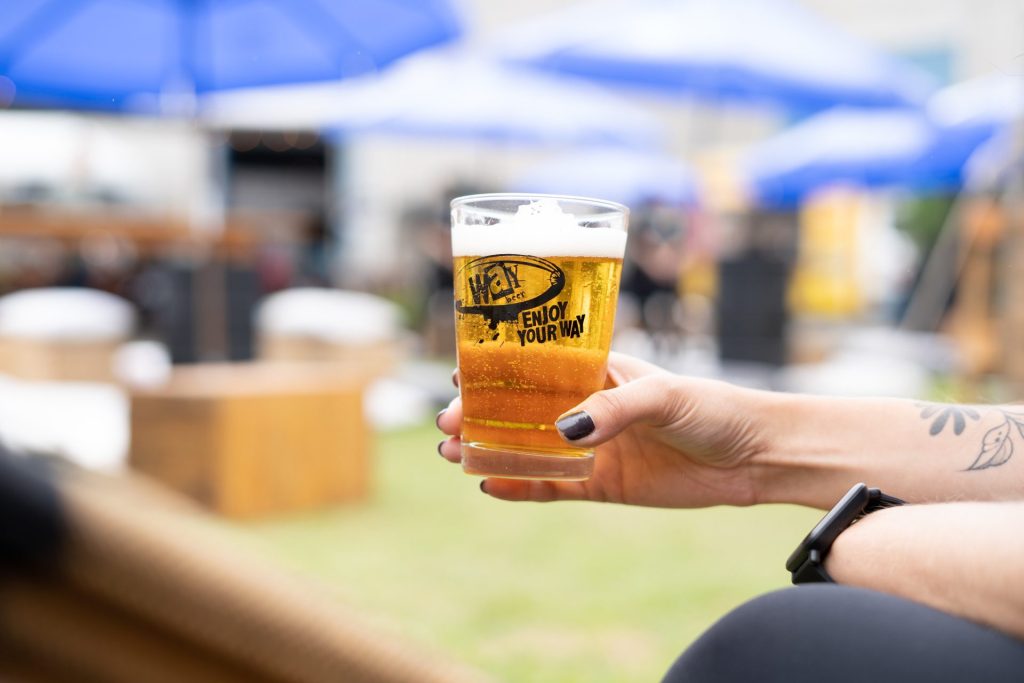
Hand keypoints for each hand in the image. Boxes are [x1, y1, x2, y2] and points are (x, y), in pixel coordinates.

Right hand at [437, 352, 772, 507]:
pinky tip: (489, 486)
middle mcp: (587, 406)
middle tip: (446, 424)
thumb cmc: (713, 407)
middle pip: (521, 410)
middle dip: (481, 415)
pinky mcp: (602, 484)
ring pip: (528, 449)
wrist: (752, 455)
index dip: (495, 370)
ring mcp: (592, 446)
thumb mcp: (666, 396)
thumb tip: (564, 430)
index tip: (458, 373)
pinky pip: (551, 486)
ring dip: (491, 450)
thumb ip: (616, 408)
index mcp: (597, 371)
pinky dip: (521, 487)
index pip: (535, 367)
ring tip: (452, 454)